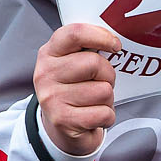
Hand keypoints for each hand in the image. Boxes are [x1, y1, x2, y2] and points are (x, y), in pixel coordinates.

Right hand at [34, 21, 122, 156]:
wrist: (61, 127)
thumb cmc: (75, 89)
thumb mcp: (73, 62)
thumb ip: (87, 48)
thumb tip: (115, 41)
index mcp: (49, 52)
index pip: (75, 33)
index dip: (101, 36)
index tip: (115, 45)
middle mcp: (45, 73)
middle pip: (94, 64)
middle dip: (108, 74)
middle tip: (101, 82)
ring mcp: (52, 98)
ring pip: (103, 91)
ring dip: (107, 98)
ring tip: (94, 101)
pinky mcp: (63, 120)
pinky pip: (104, 113)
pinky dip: (107, 117)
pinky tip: (94, 116)